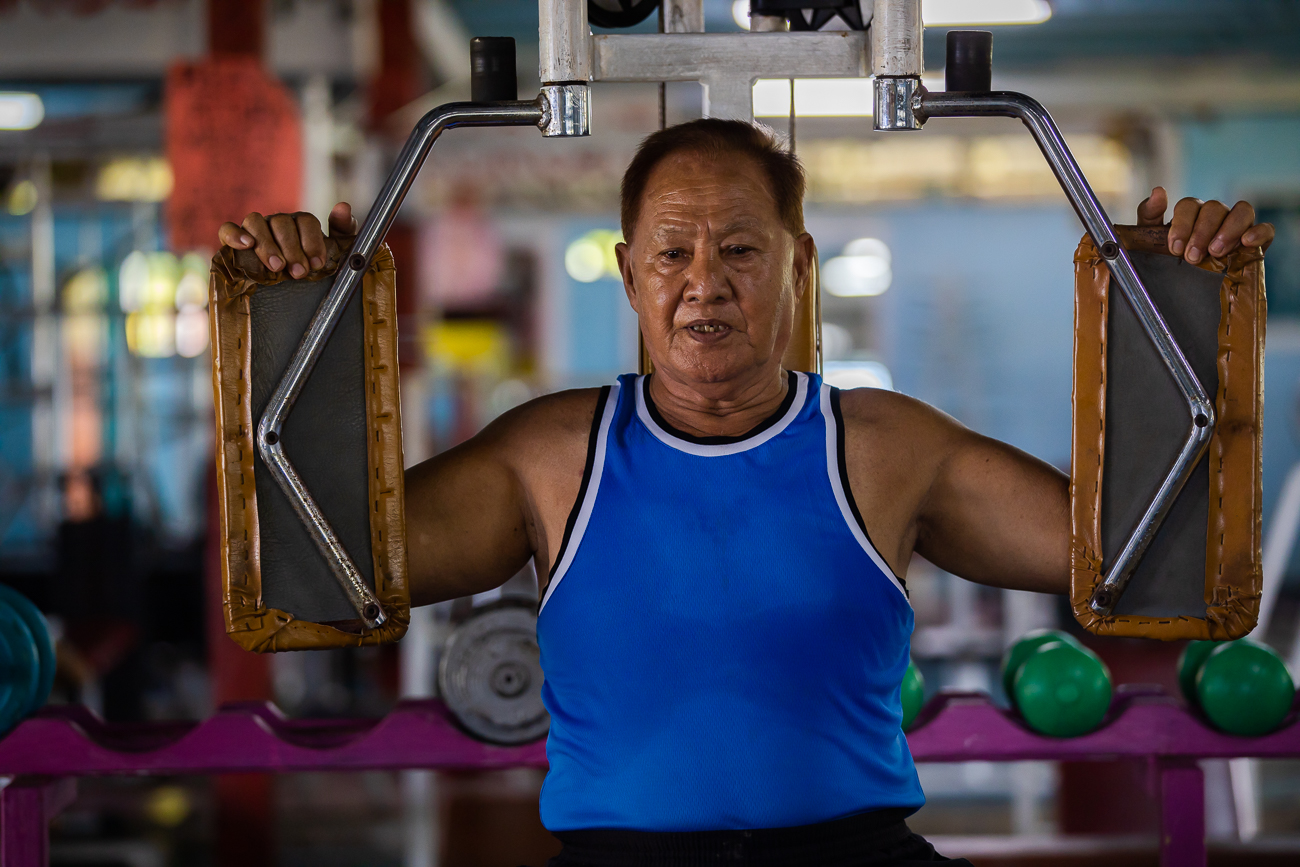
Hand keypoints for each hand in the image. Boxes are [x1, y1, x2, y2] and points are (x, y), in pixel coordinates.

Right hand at [217, 202, 357, 277]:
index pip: (305, 220)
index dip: (312, 241)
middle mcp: (278, 222)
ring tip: (276, 267)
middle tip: (299, 272)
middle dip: (292, 248)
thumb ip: (344, 230)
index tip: (317, 264)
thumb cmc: (315, 268)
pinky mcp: (235, 241)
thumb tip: (343, 206)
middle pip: (281, 222)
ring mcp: (256, 230)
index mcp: (301, 223)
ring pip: (255, 222)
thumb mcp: (337, 251)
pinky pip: (227, 229)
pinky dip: (234, 234)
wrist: (296, 289)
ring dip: (267, 244)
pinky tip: (245, 245)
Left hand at [1137, 187, 1273, 264]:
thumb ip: (1150, 214)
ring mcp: (1237, 225)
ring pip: (1242, 211)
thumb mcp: (1151, 239)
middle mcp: (1216, 214)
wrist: (1187, 285)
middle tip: (1192, 257)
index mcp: (1191, 212)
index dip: (1182, 224)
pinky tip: (1247, 242)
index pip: (1189, 205)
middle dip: (1202, 232)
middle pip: (1214, 208)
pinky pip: (1266, 228)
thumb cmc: (1170, 258)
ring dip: (1229, 229)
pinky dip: (1259, 232)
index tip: (1176, 248)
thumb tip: (1159, 191)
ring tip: (1216, 252)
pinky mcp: (1256, 240)